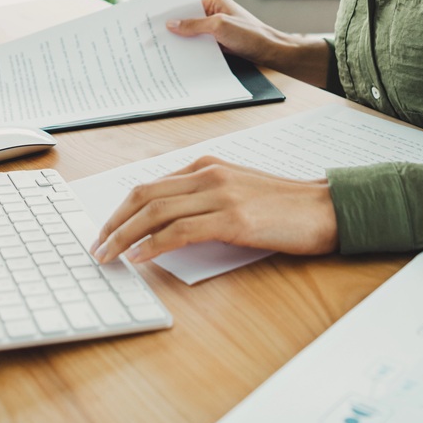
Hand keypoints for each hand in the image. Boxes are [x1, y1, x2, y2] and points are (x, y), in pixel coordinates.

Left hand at [90, 155, 338, 263]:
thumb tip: (167, 226)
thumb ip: (204, 200)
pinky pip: (180, 230)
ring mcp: (220, 195)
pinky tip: (139, 256)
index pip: (150, 185)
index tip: (105, 230)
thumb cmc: (285, 207)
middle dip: (113, 222)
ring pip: (155, 211)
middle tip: (96, 245)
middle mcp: (208, 174)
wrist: (327, 209)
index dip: (122, 209)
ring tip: (108, 255)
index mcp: (207, 165)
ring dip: (124, 235)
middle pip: (144, 195)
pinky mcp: (233, 219)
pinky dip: (153, 244)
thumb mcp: (238, 192)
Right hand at [166, 0, 328, 83]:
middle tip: (151, 37)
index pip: (186, 5)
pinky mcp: (220, 43)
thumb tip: (170, 24)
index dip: (170, 13)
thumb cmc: (251, 35)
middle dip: (172, 29)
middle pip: (188, 20)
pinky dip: (191, 50)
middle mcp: (215, 12)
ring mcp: (217, 28)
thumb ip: (194, 25)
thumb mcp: (219, 27)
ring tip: (161, 50)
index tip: (152, 21)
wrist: (272, 52)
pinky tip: (180, 58)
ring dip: (181, 41)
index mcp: (215, 1)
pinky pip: (201, 45)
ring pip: (193, 34)